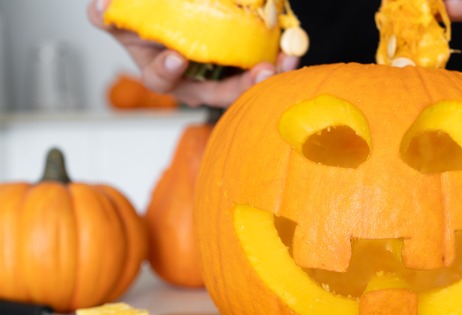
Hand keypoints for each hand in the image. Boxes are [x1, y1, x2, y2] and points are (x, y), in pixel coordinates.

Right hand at [87, 0, 298, 107]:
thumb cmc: (147, 27)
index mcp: (162, 74)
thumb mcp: (122, 22)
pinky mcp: (243, 72)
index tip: (177, 57)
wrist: (180, 20)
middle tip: (262, 71)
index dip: (168, 69)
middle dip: (242, 85)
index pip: (163, 77)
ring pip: (246, 85)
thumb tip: (102, 7)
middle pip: (219, 92)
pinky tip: (292, 50)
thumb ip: (109, 16)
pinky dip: (278, 62)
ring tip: (285, 62)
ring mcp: (220, 81)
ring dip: (267, 76)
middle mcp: (193, 84)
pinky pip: (262, 70)